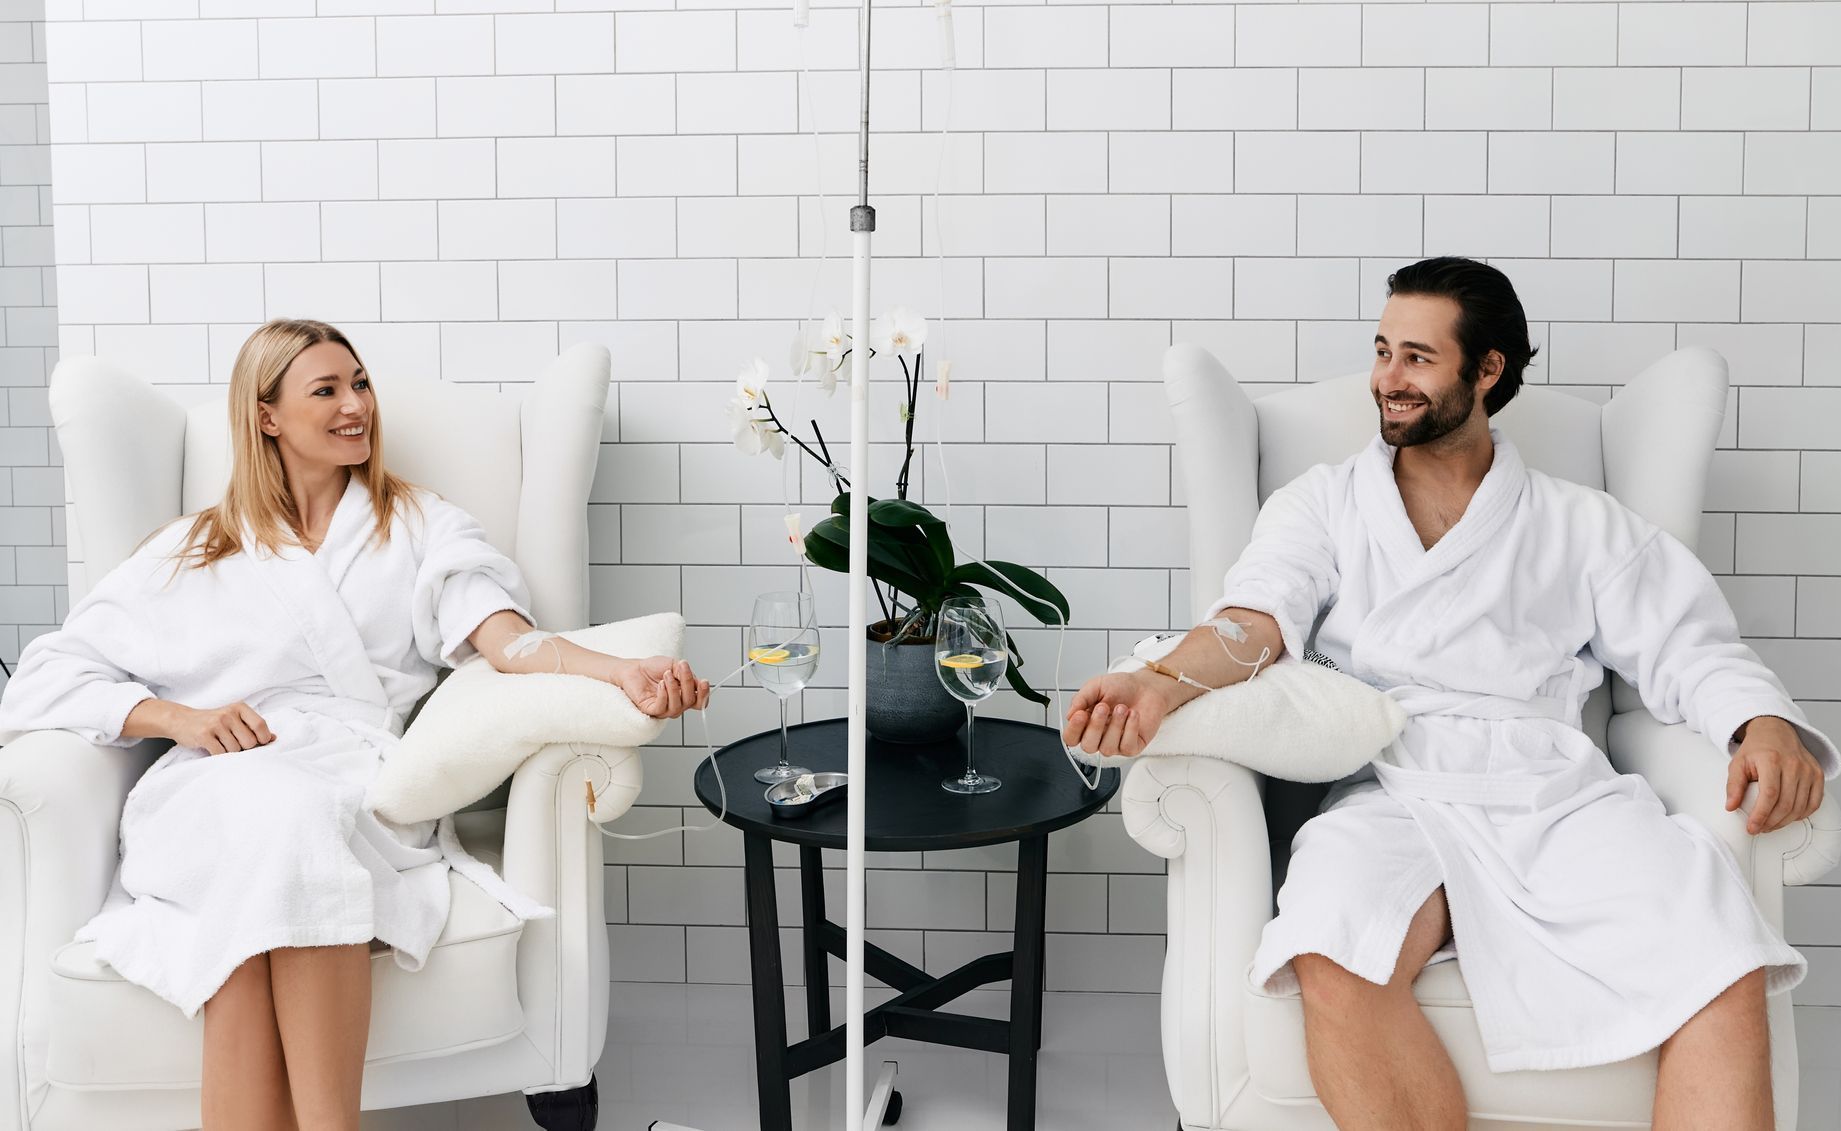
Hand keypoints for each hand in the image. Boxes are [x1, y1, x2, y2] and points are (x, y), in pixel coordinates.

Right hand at [170, 702, 275, 755]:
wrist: (181, 720)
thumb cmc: (213, 722)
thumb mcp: (234, 719)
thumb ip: (253, 727)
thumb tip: (274, 738)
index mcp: (240, 708)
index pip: (261, 725)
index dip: (263, 739)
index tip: (258, 744)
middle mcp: (229, 714)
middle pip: (249, 742)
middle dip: (244, 748)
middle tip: (234, 744)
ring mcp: (216, 724)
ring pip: (235, 750)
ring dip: (230, 752)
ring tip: (221, 744)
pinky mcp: (204, 735)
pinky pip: (220, 754)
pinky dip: (219, 756)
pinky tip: (214, 749)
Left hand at [614, 656, 709, 719]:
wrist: (634, 668)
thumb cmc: (653, 668)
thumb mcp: (674, 665)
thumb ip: (686, 674)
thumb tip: (695, 681)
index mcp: (684, 694)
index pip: (700, 702)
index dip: (704, 694)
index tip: (704, 682)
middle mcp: (676, 703)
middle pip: (690, 702)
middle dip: (688, 684)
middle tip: (682, 668)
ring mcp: (664, 708)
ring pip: (677, 707)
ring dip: (674, 688)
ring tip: (667, 675)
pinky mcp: (651, 710)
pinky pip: (662, 708)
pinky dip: (663, 695)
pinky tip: (661, 684)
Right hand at [1061, 670, 1201, 756]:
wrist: (1146, 686)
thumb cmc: (1122, 687)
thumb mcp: (1096, 686)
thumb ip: (1080, 699)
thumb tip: (1069, 714)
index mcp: (1085, 723)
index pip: (1071, 738)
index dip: (1073, 730)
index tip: (1080, 714)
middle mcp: (1099, 736)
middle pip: (1088, 746)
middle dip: (1096, 726)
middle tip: (1103, 707)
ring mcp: (1115, 744)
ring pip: (1107, 749)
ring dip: (1115, 725)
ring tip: (1122, 708)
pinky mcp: (1132, 747)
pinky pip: (1126, 747)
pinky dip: (1130, 728)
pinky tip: (1133, 715)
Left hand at [1727, 716, 1825, 835]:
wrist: (1775, 732)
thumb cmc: (1756, 749)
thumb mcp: (1737, 763)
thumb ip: (1733, 785)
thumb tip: (1730, 807)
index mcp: (1772, 760)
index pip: (1769, 795)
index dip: (1761, 815)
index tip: (1752, 828)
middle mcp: (1794, 764)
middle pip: (1786, 804)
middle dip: (1771, 822)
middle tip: (1759, 828)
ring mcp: (1808, 770)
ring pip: (1800, 807)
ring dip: (1784, 821)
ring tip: (1770, 825)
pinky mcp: (1818, 775)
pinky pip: (1814, 803)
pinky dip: (1801, 814)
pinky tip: (1788, 817)